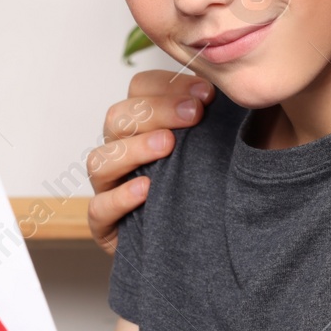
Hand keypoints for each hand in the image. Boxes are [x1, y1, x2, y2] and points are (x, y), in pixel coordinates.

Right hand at [86, 71, 211, 253]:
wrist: (203, 244)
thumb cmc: (207, 189)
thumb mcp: (216, 148)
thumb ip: (220, 118)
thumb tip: (232, 89)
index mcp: (143, 126)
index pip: (139, 89)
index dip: (168, 86)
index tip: (206, 94)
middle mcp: (121, 152)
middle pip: (117, 118)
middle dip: (156, 111)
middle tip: (194, 114)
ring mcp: (109, 188)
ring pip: (100, 160)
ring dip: (134, 148)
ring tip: (168, 146)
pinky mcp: (106, 226)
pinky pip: (99, 208)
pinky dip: (120, 197)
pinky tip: (147, 189)